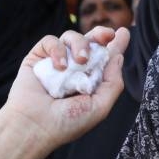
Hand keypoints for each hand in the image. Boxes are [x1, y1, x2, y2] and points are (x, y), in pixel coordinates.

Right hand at [1, 25, 129, 154]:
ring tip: (81, 60)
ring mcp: (56, 63)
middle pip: (90, 42)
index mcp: (90, 81)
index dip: (116, 44)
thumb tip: (119, 56)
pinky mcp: (37, 58)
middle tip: (107, 34)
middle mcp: (74, 70)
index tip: (124, 32)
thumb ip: (113, 82)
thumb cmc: (67, 123)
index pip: (104, 59)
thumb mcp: (100, 107)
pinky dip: (57, 50)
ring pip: (72, 38)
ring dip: (80, 44)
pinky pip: (50, 41)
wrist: (34, 126)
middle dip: (100, 34)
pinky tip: (59, 66)